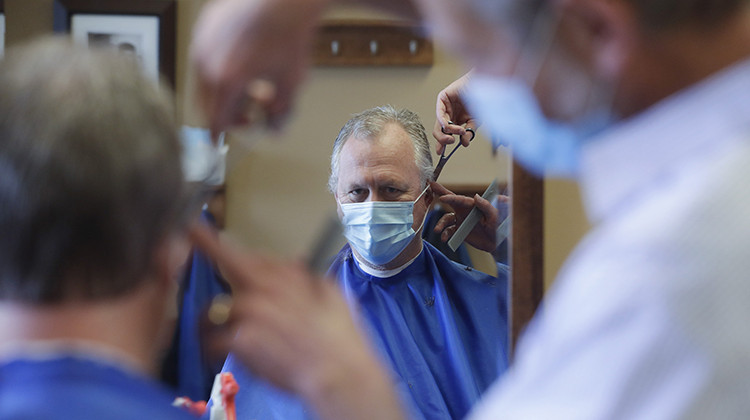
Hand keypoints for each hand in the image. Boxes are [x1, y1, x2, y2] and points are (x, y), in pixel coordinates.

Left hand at [189, 225, 404, 419]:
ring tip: (223, 333)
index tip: (196, 229)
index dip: (218, 243)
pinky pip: (213, 340)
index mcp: (285, 276)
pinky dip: (214, 348)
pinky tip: (221, 354)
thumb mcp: (331, 294)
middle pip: (227, 266)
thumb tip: (294, 261)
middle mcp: (263, 287)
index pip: (247, 254)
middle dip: (209, 248)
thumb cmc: (340, 336)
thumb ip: (307, 276)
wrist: (338, 372)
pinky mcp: (240, 340)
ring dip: (216, 320)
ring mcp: (249, 312)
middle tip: (194, 236)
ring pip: (218, 309)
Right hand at [190, 0, 328, 133]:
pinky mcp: (202, 28)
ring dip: (223, 90)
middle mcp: (206, 62)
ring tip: (252, 82)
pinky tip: (243, 60)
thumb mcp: (291, 84)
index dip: (220, 134)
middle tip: (250, 109)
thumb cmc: (290, 37)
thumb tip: (274, 130)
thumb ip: (281, 113)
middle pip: (205, 103)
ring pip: (203, 80)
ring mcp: (201, 42)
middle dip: (227, 111)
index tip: (219, 142)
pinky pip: (203, 57)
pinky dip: (219, 67)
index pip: (215, 120)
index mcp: (226, 81)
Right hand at [431, 182, 505, 252]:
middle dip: (440, 193)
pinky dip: (445, 234)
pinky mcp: (459, 230)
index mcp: (472, 205)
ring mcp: (460, 220)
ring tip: (437, 230)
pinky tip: (444, 239)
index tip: (442, 197)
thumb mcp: (494, 216)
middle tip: (431, 185)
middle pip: (450, 201)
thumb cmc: (498, 226)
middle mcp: (464, 211)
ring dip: (440, 224)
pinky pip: (449, 231)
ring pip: (446, 219)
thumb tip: (476, 196)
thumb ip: (486, 206)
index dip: (450, 198)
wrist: (496, 242)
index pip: (459, 199)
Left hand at [433, 73, 478, 154]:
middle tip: (451, 142)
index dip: (442, 144)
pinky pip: (439, 113)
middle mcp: (448, 114)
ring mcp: (444, 107)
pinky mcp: (442, 98)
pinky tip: (449, 126)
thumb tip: (464, 143)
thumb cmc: (480, 101)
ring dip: (448, 131)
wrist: (483, 84)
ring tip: (460, 131)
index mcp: (454, 121)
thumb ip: (469, 132)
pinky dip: (444, 122)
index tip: (440, 153)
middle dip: (442, 140)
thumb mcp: (475, 121)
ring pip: (439, 124)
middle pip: (439, 131)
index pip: (445, 134)